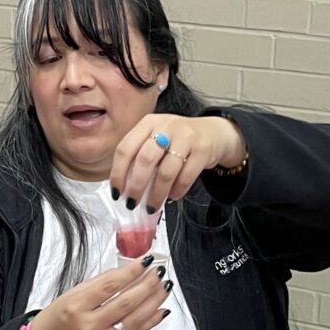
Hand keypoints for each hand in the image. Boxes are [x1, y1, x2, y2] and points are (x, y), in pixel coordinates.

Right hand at [29, 259, 173, 329]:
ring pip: (135, 318)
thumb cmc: (57, 319)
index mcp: (76, 305)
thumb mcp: (71, 295)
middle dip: (147, 285)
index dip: (131, 272)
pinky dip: (151, 321)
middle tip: (159, 272)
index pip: (110, 285)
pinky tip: (161, 309)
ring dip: (154, 301)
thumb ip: (98, 284)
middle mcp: (89, 324)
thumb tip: (126, 272)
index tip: (145, 262)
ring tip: (164, 287)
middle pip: (126, 302)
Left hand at [110, 114, 245, 208]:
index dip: (118, 174)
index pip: (126, 149)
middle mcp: (166, 127)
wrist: (212, 132)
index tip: (117, 193)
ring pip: (166, 171)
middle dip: (136, 186)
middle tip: (132, 203)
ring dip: (157, 194)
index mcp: (148, 123)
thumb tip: (125, 187)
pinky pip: (186, 176)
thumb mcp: (156, 138)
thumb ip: (140, 155)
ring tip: (152, 206)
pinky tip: (173, 196)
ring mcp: (186, 137)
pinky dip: (177, 191)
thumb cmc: (177, 140)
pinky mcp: (203, 150)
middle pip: (145, 160)